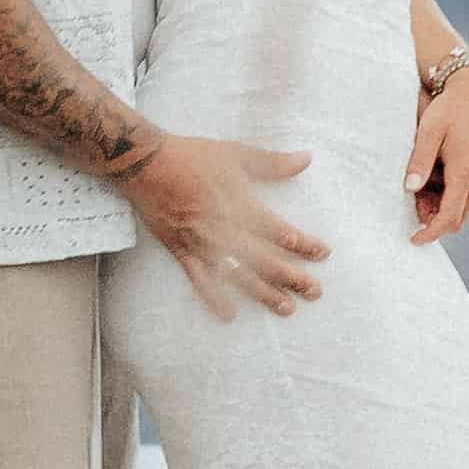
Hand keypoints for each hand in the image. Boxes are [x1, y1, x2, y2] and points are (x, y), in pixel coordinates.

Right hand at [124, 128, 325, 316]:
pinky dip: (214, 298)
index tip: (323, 254)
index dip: (303, 244)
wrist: (145, 164)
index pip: (279, 230)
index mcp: (240, 204)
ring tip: (286, 307)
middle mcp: (224, 229)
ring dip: (264, 292)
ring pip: (238, 275)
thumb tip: (306, 159)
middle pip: (264, 259)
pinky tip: (229, 314)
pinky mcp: (182, 252)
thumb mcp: (236, 154)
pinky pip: (200, 280)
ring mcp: (202, 244)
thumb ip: (273, 162)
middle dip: (292, 277)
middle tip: (315, 291)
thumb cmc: (193, 156)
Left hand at [405, 55, 468, 242]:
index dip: (431, 233)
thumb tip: (409, 188)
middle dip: (434, 219)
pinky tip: (434, 173)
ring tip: (420, 183)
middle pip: (457, 217)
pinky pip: (466, 191)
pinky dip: (449, 192)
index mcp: (466, 173)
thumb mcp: (429, 131)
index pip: (449, 217)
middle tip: (412, 204)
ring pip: (462, 205)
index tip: (414, 240)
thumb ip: (419, 160)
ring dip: (441, 205)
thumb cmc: (450, 109)